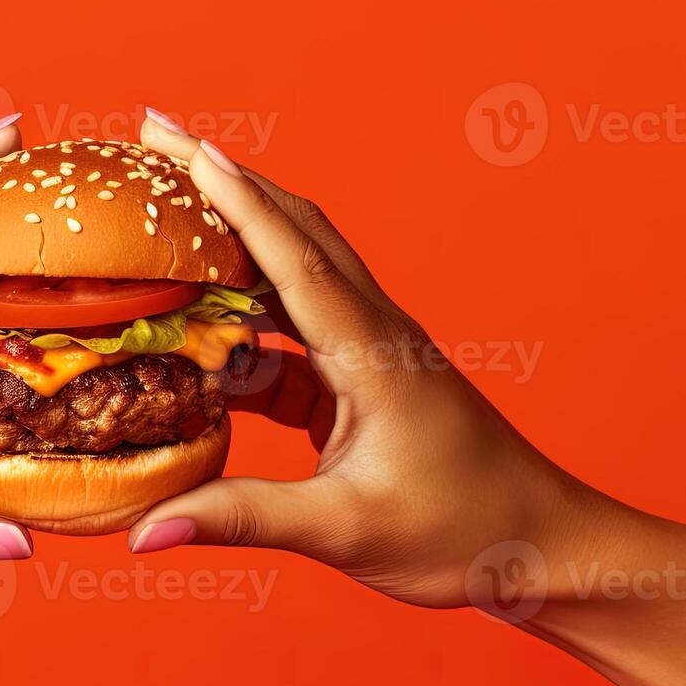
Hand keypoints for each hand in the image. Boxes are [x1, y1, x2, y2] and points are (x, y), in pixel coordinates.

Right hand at [127, 114, 594, 608]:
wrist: (541, 546)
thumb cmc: (465, 531)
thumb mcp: (345, 530)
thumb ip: (242, 519)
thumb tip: (144, 530)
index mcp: (373, 353)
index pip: (293, 259)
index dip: (235, 201)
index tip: (182, 148)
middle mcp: (372, 332)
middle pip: (293, 231)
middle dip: (224, 181)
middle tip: (155, 138)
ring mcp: (367, 351)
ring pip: (291, 272)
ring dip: (231, 238)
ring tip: (162, 209)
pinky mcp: (359, 380)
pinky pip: (289, 331)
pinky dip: (241, 318)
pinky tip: (196, 331)